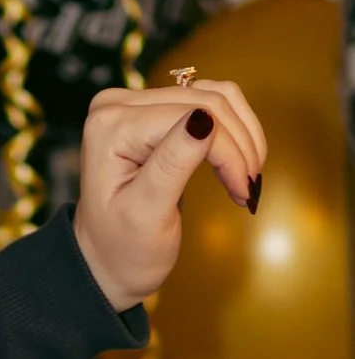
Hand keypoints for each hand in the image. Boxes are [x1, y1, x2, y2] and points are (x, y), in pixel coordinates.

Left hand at [72, 76, 266, 312]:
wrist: (108, 262)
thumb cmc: (123, 247)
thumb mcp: (145, 215)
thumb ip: (171, 165)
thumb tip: (204, 119)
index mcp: (110, 126)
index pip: (188, 116)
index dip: (227, 151)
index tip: (244, 191)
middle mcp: (119, 104)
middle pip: (206, 100)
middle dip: (238, 146)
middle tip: (249, 189)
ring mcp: (138, 104)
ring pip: (215, 96)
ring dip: (243, 136)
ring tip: (246, 178)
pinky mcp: (158, 110)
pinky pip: (211, 101)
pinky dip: (234, 130)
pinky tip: (237, 163)